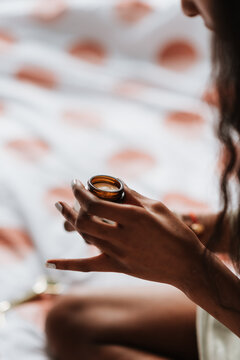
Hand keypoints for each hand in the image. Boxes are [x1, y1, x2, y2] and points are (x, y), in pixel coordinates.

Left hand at [47, 181, 203, 287]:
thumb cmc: (176, 232)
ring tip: (63, 211)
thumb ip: (133, 195)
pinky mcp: (118, 267)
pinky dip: (68, 264)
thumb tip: (116, 183)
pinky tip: (49, 263)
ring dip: (70, 223)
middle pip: (84, 220)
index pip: (95, 203)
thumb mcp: (158, 207)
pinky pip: (88, 266)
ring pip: (85, 237)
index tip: (76, 184)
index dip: (80, 192)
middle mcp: (122, 236)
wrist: (187, 264)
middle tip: (64, 199)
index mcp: (133, 217)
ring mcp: (119, 254)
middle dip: (70, 207)